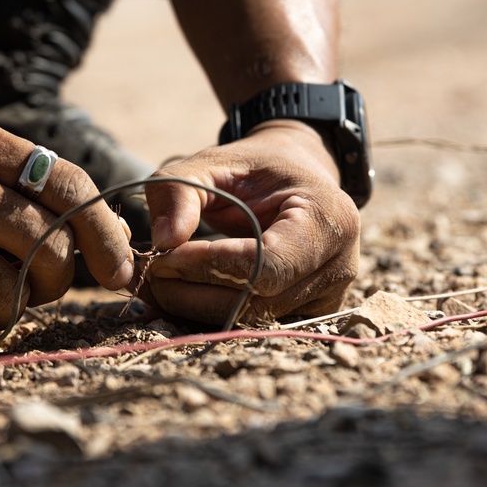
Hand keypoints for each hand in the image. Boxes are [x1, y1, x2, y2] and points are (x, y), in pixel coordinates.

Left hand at [140, 120, 359, 324]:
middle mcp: (338, 266)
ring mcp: (328, 297)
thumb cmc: (254, 168)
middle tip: (148, 272)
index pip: (267, 264)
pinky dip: (208, 314)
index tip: (162, 255)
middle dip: (193, 292)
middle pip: (257, 302)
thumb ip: (180, 190)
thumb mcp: (212, 162)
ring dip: (194, 308)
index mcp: (328, 219)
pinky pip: (253, 324)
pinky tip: (178, 294)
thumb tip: (163, 240)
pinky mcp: (308, 315)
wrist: (294, 177)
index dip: (209, 266)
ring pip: (251, 321)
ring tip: (156, 283)